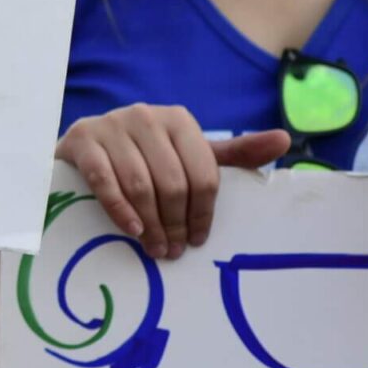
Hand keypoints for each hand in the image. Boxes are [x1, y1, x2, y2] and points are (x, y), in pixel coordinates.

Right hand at [55, 105, 288, 260]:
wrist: (86, 144)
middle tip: (172, 251)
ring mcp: (111, 125)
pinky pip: (105, 181)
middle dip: (174, 223)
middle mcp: (145, 115)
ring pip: (140, 184)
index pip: (203, 174)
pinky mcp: (82, 140)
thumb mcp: (187, 153)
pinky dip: (120, 210)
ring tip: (154, 248)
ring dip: (150, 224)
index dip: (203, 213)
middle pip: (172, 183)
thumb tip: (285, 139)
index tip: (197, 240)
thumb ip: (234, 152)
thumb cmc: (145, 154)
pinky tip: (132, 230)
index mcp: (179, 119)